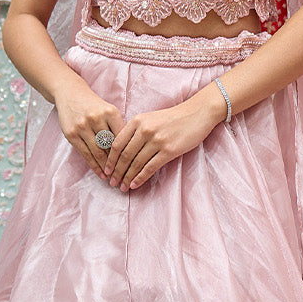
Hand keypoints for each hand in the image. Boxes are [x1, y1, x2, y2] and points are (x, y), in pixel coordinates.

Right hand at [54, 77, 125, 180]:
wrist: (70, 94)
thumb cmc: (94, 105)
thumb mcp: (109, 111)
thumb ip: (118, 128)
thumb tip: (129, 152)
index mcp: (111, 112)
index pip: (123, 137)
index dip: (129, 153)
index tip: (135, 166)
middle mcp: (96, 118)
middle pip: (111, 146)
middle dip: (119, 164)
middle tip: (126, 177)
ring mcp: (83, 126)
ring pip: (98, 152)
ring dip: (107, 167)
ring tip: (114, 178)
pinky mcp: (72, 134)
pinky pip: (86, 154)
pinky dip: (94, 166)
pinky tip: (101, 173)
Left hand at [106, 89, 223, 190]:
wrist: (196, 114)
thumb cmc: (172, 118)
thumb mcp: (150, 118)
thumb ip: (135, 131)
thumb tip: (122, 152)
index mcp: (137, 121)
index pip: (117, 143)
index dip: (110, 159)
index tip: (106, 170)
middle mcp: (144, 130)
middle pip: (124, 155)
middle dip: (116, 172)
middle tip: (112, 182)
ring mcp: (157, 140)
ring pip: (136, 163)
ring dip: (127, 177)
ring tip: (122, 187)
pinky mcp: (169, 150)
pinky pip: (150, 167)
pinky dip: (140, 178)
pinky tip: (135, 185)